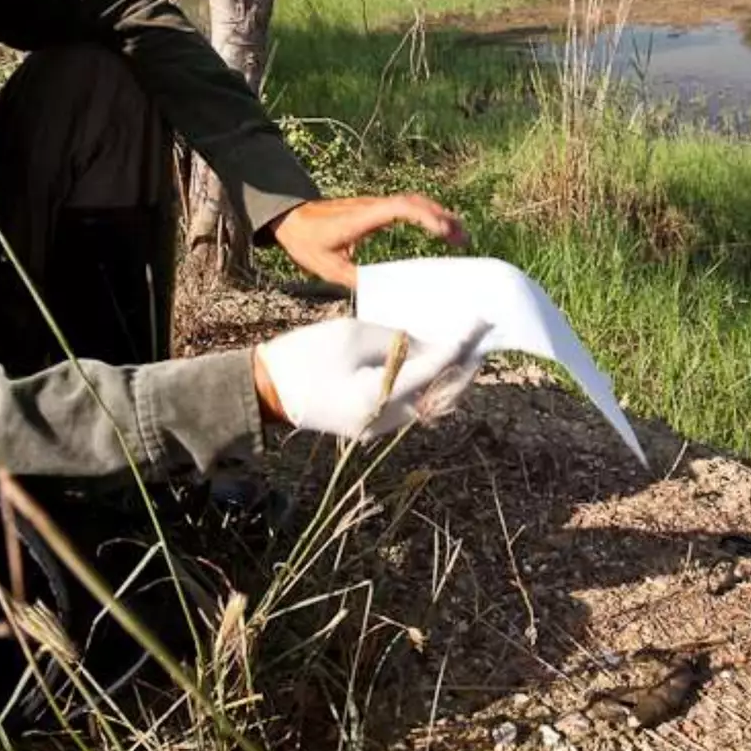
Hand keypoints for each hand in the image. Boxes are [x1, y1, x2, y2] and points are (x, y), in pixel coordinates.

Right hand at [252, 319, 486, 440]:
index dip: (460, 344)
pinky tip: (435, 363)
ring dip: (449, 376)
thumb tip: (429, 343)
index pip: (433, 368)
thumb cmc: (305, 355)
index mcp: (378, 396)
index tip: (481, 323)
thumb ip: (396, 339)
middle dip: (464, 364)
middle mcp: (386, 420)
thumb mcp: (352, 333)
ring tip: (465, 348)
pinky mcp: (374, 425)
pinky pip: (412, 405)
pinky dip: (428, 385)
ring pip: (430, 403)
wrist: (268, 390)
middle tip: (482, 338)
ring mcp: (380, 428)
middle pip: (440, 393)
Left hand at [271, 194, 468, 289]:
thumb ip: (357, 279)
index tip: (444, 232)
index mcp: (361, 217)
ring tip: (459, 235)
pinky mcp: (376, 209)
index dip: (425, 216)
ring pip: (413, 202)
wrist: (291, 218)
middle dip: (442, 217)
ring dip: (437, 215)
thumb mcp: (328, 268)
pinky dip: (426, 216)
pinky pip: (406, 207)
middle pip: (414, 202)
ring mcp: (375, 205)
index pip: (401, 208)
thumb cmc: (307, 241)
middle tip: (464, 238)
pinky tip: (439, 230)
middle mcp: (372, 206)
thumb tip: (385, 295)